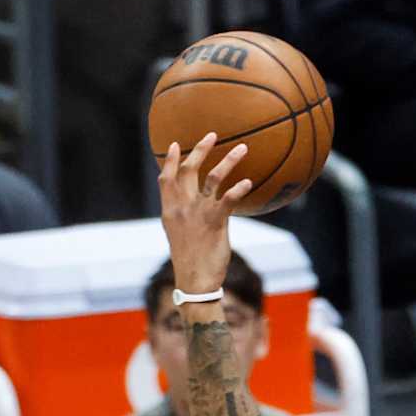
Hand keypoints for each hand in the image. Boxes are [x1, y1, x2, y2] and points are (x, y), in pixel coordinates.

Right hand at [157, 134, 252, 295]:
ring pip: (213, 178)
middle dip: (200, 150)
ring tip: (243, 149)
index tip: (174, 144)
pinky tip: (248, 181)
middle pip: (189, 170)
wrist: (194, 280)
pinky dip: (239, 188)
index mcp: (170, 210)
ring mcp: (198, 212)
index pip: (166, 178)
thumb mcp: (179, 235)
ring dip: (229, 161)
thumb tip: (194, 206)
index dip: (170, 160)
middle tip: (213, 135)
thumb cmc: (190, 260)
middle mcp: (182, 207)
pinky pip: (228, 198)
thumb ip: (184, 216)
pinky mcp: (215, 221)